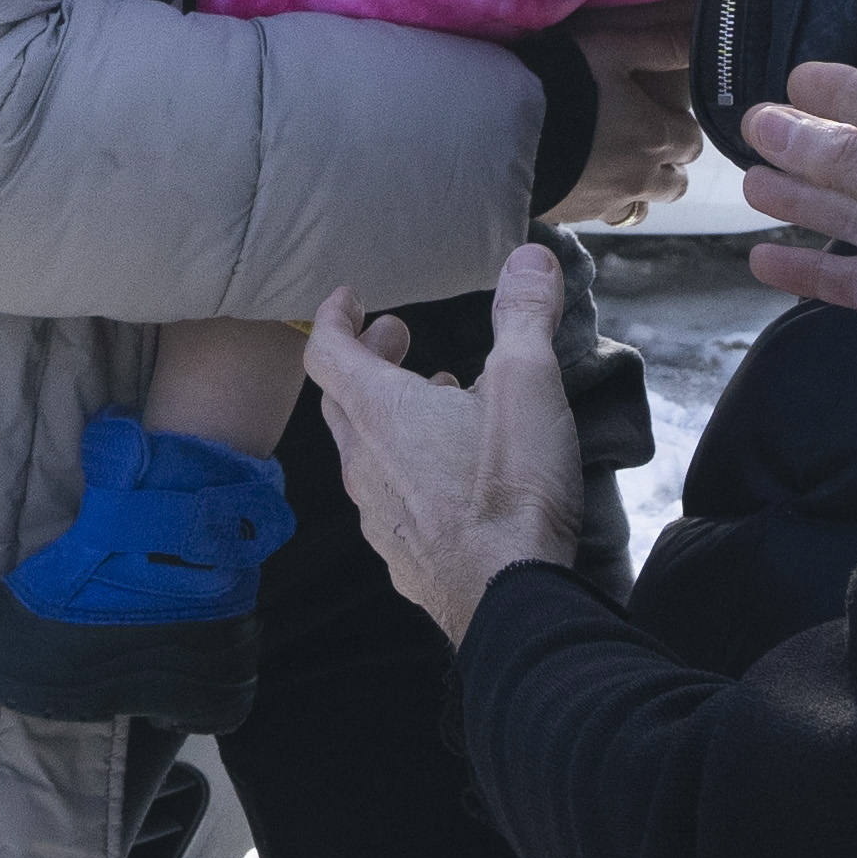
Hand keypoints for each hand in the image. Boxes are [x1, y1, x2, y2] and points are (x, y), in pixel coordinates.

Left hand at [306, 250, 593, 640]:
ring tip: (437, 399)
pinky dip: (406, 467)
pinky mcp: (401, 556)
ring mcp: (378, 515)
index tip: (349, 298)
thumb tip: (527, 258)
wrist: (510, 600)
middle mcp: (365, 462)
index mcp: (381, 412)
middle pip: (342, 400)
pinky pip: (388, 498)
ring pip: (365, 452)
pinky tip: (447, 473)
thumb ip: (524, 316)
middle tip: (397, 336)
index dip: (332, 318)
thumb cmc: (511, 490)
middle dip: (365, 359)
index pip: (327, 352)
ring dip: (389, 416)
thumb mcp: (528, 385)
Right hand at [560, 5, 695, 226]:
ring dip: (640, 189)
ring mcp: (608, 201)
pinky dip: (604, 201)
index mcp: (657, 137)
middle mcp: (641, 177)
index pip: (692, 141)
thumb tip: (701, 39)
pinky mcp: (576, 215)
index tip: (664, 115)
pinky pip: (604, 215)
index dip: (681, 127)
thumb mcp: (612, 50)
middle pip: (675, 182)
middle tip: (646, 143)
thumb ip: (661, 46)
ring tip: (618, 168)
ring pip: (643, 206)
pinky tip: (584, 181)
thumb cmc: (561, 81)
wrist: (500, 130)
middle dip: (669, 164)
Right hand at [736, 66, 856, 410]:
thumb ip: (852, 164)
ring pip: (852, 217)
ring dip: (804, 202)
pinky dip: (810, 268)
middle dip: (810, 146)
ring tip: (752, 187)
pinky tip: (767, 264)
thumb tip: (779, 122)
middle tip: (755, 132)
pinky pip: (851, 277)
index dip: (845, 89)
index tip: (795, 76)